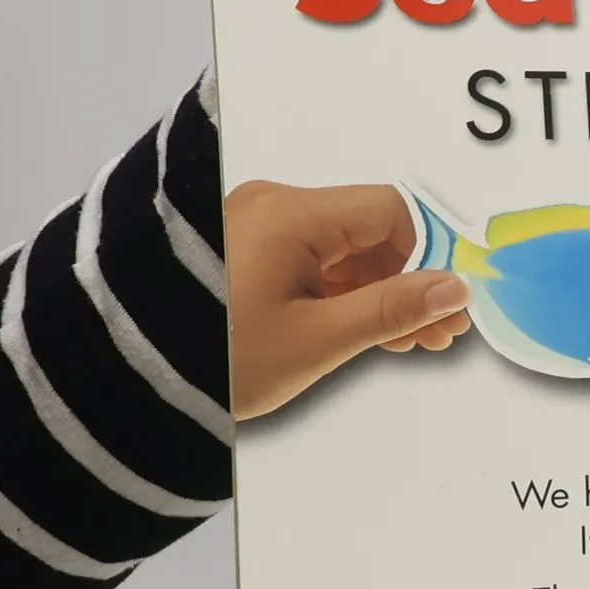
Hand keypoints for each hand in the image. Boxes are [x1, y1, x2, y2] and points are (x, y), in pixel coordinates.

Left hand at [224, 181, 468, 418]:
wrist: (135, 380)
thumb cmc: (216, 360)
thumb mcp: (318, 340)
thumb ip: (393, 309)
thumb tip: (454, 287)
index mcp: (289, 216)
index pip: (390, 212)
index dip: (431, 255)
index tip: (452, 300)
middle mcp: (272, 208)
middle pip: (371, 231)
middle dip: (411, 281)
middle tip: (440, 332)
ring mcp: (258, 229)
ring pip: (347, 251)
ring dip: (382, 292)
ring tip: (410, 341)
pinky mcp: (249, 253)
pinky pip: (316, 263)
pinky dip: (347, 294)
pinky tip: (370, 332)